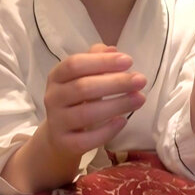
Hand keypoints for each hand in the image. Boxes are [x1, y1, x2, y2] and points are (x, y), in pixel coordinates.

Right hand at [42, 43, 146, 157]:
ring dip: (117, 105)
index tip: (129, 61)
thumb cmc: (77, 100)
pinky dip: (107, 130)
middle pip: (83, 88)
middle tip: (141, 80)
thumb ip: (96, 60)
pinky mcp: (65, 144)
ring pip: (87, 114)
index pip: (75, 64)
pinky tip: (123, 121)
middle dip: (116, 83)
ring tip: (140, 99)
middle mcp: (52, 98)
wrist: (59, 136)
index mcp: (56, 77)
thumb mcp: (83, 77)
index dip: (102, 61)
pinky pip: (87, 140)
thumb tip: (113, 49)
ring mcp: (57, 122)